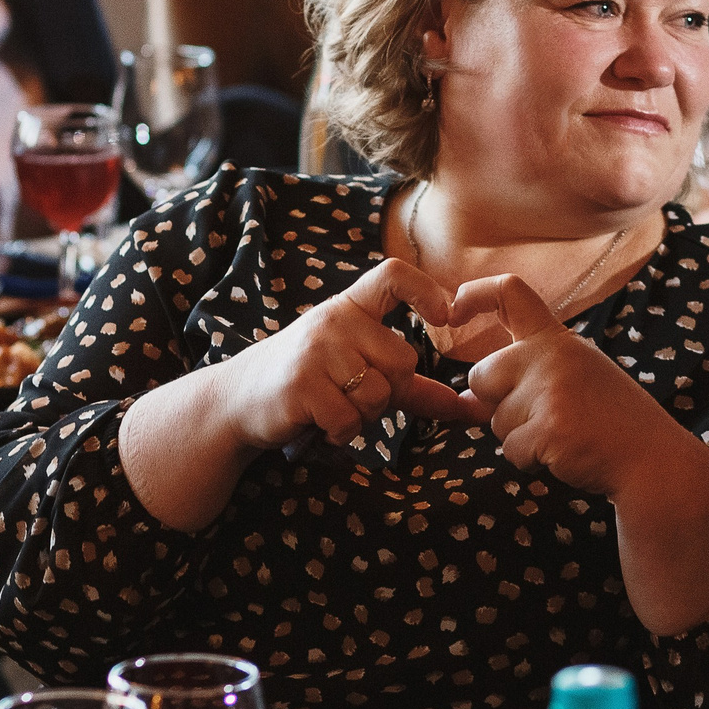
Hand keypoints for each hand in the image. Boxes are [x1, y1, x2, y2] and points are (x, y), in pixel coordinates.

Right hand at [208, 259, 470, 449]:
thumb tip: (469, 409)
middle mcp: (334, 320)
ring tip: (333, 408)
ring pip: (379, 395)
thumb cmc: (309, 382)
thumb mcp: (356, 370)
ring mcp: (316, 350)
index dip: (427, 290)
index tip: (444, 316)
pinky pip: (350, 420)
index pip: (394, 275)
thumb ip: (412, 386)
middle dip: (389, 393)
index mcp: (350, 306)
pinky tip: (318, 423)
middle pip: (403, 361)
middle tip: (354, 397)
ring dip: (362, 417)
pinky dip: (340, 434)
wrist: (238, 399)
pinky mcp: (302, 384)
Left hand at [446, 274, 682, 499]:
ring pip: (496, 420)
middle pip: (480, 375)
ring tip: (565, 434)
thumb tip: (466, 402)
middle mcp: (551, 355)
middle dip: (496, 405)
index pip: (511, 292)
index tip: (453, 310)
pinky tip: (565, 453)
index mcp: (558, 339)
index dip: (475, 294)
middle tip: (543, 418)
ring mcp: (550, 390)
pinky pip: (512, 450)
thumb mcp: (573, 381)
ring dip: (521, 437)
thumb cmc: (611, 422)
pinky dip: (532, 461)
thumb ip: (524, 379)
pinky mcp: (548, 427)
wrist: (654, 459)